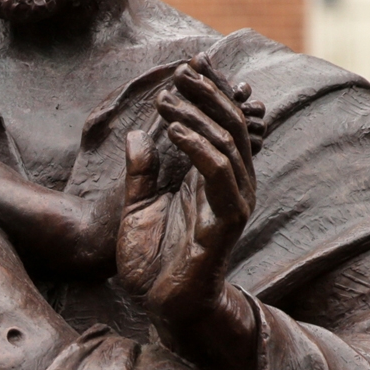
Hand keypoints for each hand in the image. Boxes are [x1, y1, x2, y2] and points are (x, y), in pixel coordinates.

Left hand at [118, 58, 258, 326]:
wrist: (162, 307)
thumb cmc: (153, 263)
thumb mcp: (137, 207)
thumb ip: (140, 172)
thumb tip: (135, 135)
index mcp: (212, 178)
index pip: (222, 123)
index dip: (211, 91)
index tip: (190, 63)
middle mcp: (230, 185)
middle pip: (232, 124)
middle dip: (208, 93)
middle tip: (182, 70)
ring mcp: (233, 201)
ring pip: (229, 141)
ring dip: (197, 114)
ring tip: (166, 98)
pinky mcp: (228, 219)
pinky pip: (218, 173)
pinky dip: (198, 146)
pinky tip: (172, 130)